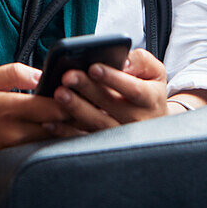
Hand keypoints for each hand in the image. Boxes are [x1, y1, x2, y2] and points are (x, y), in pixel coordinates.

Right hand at [0, 63, 69, 173]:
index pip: (54, 106)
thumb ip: (12, 74)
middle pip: (58, 125)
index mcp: (8, 108)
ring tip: (73, 112)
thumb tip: (40, 73)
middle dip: (73, 113)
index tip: (78, 86)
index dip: (71, 97)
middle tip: (83, 99)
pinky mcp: (9, 157)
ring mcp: (13, 147)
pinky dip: (48, 137)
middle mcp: (14, 131)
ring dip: (64, 126)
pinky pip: (37, 147)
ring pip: (50, 139)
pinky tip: (52, 126)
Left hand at [49, 48, 167, 133]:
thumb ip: (140, 61)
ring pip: (97, 124)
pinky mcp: (104, 146)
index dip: (113, 78)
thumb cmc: (150, 91)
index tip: (93, 67)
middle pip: (111, 105)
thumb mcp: (154, 72)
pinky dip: (66, 132)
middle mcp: (137, 120)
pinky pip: (84, 140)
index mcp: (150, 100)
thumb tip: (123, 62)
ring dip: (76, 109)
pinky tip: (52, 122)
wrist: (154, 122)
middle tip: (68, 77)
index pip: (133, 89)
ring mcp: (120, 136)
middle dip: (87, 89)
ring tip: (59, 94)